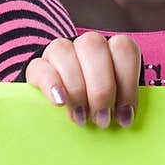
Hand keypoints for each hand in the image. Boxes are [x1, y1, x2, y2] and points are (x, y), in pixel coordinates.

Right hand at [23, 31, 141, 128]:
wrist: (66, 103)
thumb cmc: (99, 106)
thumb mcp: (115, 103)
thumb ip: (123, 104)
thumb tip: (127, 120)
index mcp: (113, 48)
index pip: (124, 49)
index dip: (127, 83)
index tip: (125, 116)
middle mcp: (88, 44)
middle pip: (93, 47)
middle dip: (101, 88)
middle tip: (102, 120)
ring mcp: (61, 51)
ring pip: (65, 52)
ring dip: (76, 88)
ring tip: (81, 118)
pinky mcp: (38, 66)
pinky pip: (41, 68)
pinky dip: (52, 85)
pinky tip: (59, 103)